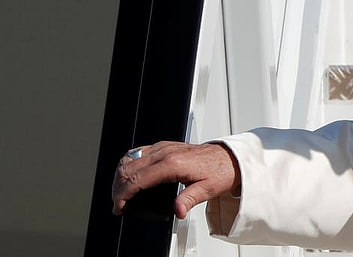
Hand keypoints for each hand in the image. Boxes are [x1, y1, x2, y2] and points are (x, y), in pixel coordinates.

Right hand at [112, 141, 240, 218]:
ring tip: (120, 192)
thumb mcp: (208, 189)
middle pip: (129, 167)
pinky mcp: (165, 145)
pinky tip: (130, 175)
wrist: (230, 157)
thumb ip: (189, 199)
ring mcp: (164, 147)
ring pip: (130, 157)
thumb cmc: (220, 171)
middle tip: (118, 204)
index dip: (123, 194)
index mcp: (174, 163)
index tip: (119, 207)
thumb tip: (178, 210)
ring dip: (120, 175)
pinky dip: (129, 164)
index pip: (138, 178)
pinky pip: (139, 151)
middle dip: (118, 187)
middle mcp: (166, 152)